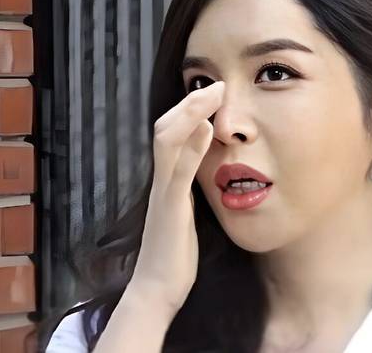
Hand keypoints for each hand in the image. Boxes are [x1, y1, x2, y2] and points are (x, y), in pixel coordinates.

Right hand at [128, 81, 224, 312]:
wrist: (156, 290)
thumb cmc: (175, 255)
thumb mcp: (186, 213)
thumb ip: (190, 187)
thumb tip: (204, 165)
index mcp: (167, 181)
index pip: (171, 134)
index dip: (189, 111)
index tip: (213, 92)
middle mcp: (161, 181)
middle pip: (165, 128)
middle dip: (189, 102)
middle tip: (215, 82)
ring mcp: (163, 193)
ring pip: (167, 141)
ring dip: (189, 113)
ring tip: (211, 92)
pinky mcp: (169, 209)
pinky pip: (178, 172)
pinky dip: (190, 146)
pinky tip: (205, 128)